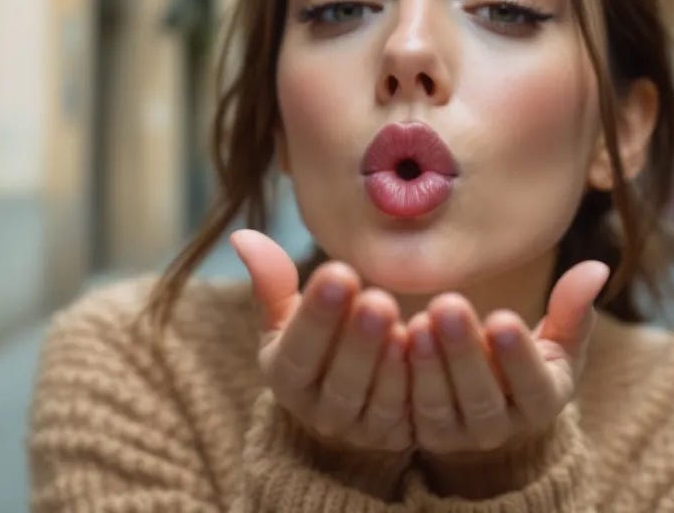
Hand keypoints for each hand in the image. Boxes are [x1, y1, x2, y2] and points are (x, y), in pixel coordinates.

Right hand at [230, 230, 412, 451]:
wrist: (359, 392)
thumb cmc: (321, 341)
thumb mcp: (290, 316)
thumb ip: (272, 281)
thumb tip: (244, 237)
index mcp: (287, 378)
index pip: (297, 354)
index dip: (317, 317)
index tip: (339, 273)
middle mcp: (321, 413)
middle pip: (340, 382)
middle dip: (359, 342)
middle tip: (378, 300)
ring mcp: (363, 430)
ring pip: (378, 401)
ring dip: (393, 363)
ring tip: (408, 324)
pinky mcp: (402, 436)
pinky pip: (414, 413)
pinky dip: (423, 381)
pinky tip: (428, 345)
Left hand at [406, 261, 609, 454]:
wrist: (492, 400)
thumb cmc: (532, 358)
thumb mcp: (560, 339)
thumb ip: (574, 310)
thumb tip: (597, 268)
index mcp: (542, 403)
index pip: (534, 386)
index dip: (518, 355)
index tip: (502, 318)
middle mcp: (500, 429)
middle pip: (481, 397)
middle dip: (464, 352)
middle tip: (448, 305)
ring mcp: (457, 437)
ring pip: (440, 406)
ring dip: (428, 365)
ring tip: (418, 321)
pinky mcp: (420, 434)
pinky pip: (405, 410)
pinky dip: (397, 377)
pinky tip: (390, 339)